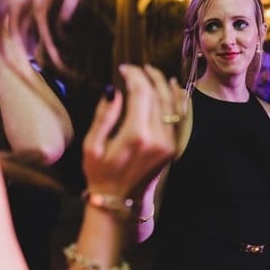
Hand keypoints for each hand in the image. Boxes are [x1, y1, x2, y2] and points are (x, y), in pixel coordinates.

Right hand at [82, 64, 183, 200]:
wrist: (119, 201)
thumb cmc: (100, 173)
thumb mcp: (91, 146)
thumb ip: (104, 116)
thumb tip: (114, 91)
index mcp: (136, 135)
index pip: (141, 93)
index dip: (133, 76)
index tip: (124, 69)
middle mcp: (157, 138)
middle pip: (158, 95)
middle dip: (147, 77)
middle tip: (136, 68)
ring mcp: (168, 143)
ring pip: (171, 104)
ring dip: (162, 84)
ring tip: (151, 72)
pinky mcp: (172, 147)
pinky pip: (178, 117)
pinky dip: (176, 99)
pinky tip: (172, 86)